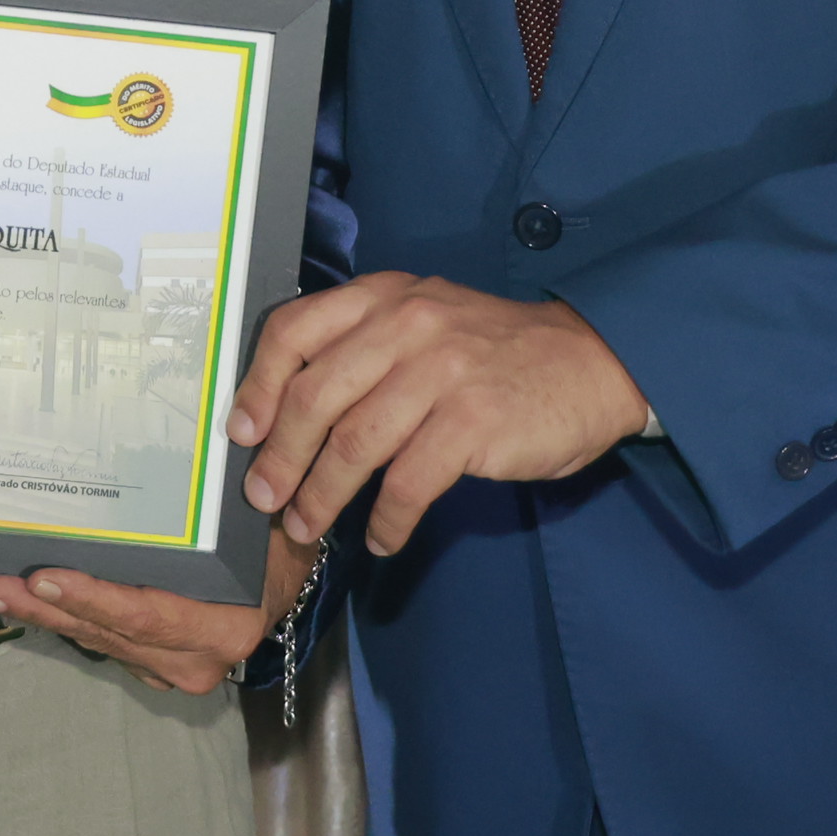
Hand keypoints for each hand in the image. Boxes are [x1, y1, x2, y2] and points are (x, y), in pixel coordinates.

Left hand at [0, 523, 318, 695]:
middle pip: (105, 632)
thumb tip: (197, 460)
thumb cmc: (274, 542)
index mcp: (223, 627)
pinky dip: (55, 617)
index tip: (44, 579)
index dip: (94, 599)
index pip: (147, 614)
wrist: (288, 579)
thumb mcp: (264, 522)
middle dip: (40, 608)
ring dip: (35, 613)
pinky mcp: (147, 662)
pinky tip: (15, 594)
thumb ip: (228, 508)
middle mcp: (193, 658)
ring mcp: (167, 667)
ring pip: (92, 638)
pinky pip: (96, 638)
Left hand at [225, 274, 648, 558]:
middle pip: (315, 397)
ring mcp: (443, 371)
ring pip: (354, 445)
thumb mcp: (428, 321)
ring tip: (309, 526)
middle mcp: (408, 324)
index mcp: (386, 297)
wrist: (595, 362)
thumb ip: (366, 347)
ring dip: (322, 497)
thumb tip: (290, 412)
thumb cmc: (498, 353)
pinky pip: (408, 483)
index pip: (295, 329)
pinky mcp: (475, 421)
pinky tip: (382, 538)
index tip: (241, 432)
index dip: (258, 386)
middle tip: (264, 499)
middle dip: (280, 458)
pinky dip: (386, 520)